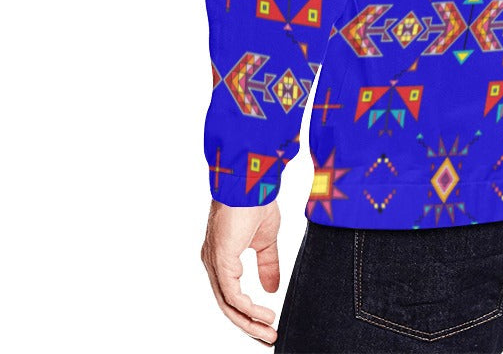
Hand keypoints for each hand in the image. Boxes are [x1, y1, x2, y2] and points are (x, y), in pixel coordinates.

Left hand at [201, 198, 281, 345]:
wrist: (252, 182)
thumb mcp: (266, 240)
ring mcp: (215, 263)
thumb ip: (267, 265)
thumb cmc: (256, 202)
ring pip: (228, 304)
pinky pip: (232, 294)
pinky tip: (264, 314)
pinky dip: (248, 308)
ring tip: (269, 331)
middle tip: (269, 337)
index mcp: (222, 258)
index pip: (231, 295)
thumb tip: (272, 289)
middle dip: (249, 325)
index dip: (248, 313)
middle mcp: (213, 264)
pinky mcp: (221, 261)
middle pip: (228, 305)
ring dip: (249, 322)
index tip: (267, 325)